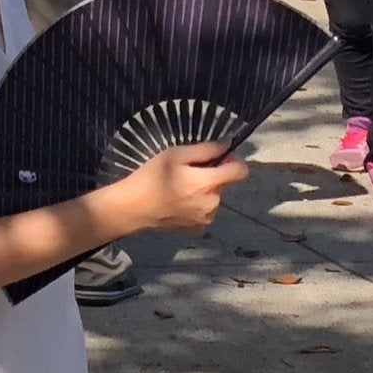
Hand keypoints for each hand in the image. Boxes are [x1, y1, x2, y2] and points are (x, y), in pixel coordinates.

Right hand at [117, 143, 247, 232]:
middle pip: (225, 183)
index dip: (234, 160)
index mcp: (209, 183)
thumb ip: (205, 149)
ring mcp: (207, 218)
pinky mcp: (198, 228)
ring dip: (205, 190)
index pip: (241, 171)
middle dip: (213, 175)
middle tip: (187, 171)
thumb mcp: (173, 155)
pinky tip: (178, 202)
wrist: (131, 208)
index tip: (219, 157)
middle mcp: (214, 203)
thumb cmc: (150, 177)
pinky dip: (198, 204)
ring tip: (179, 188)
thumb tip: (227, 144)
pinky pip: (206, 211)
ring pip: (215, 197)